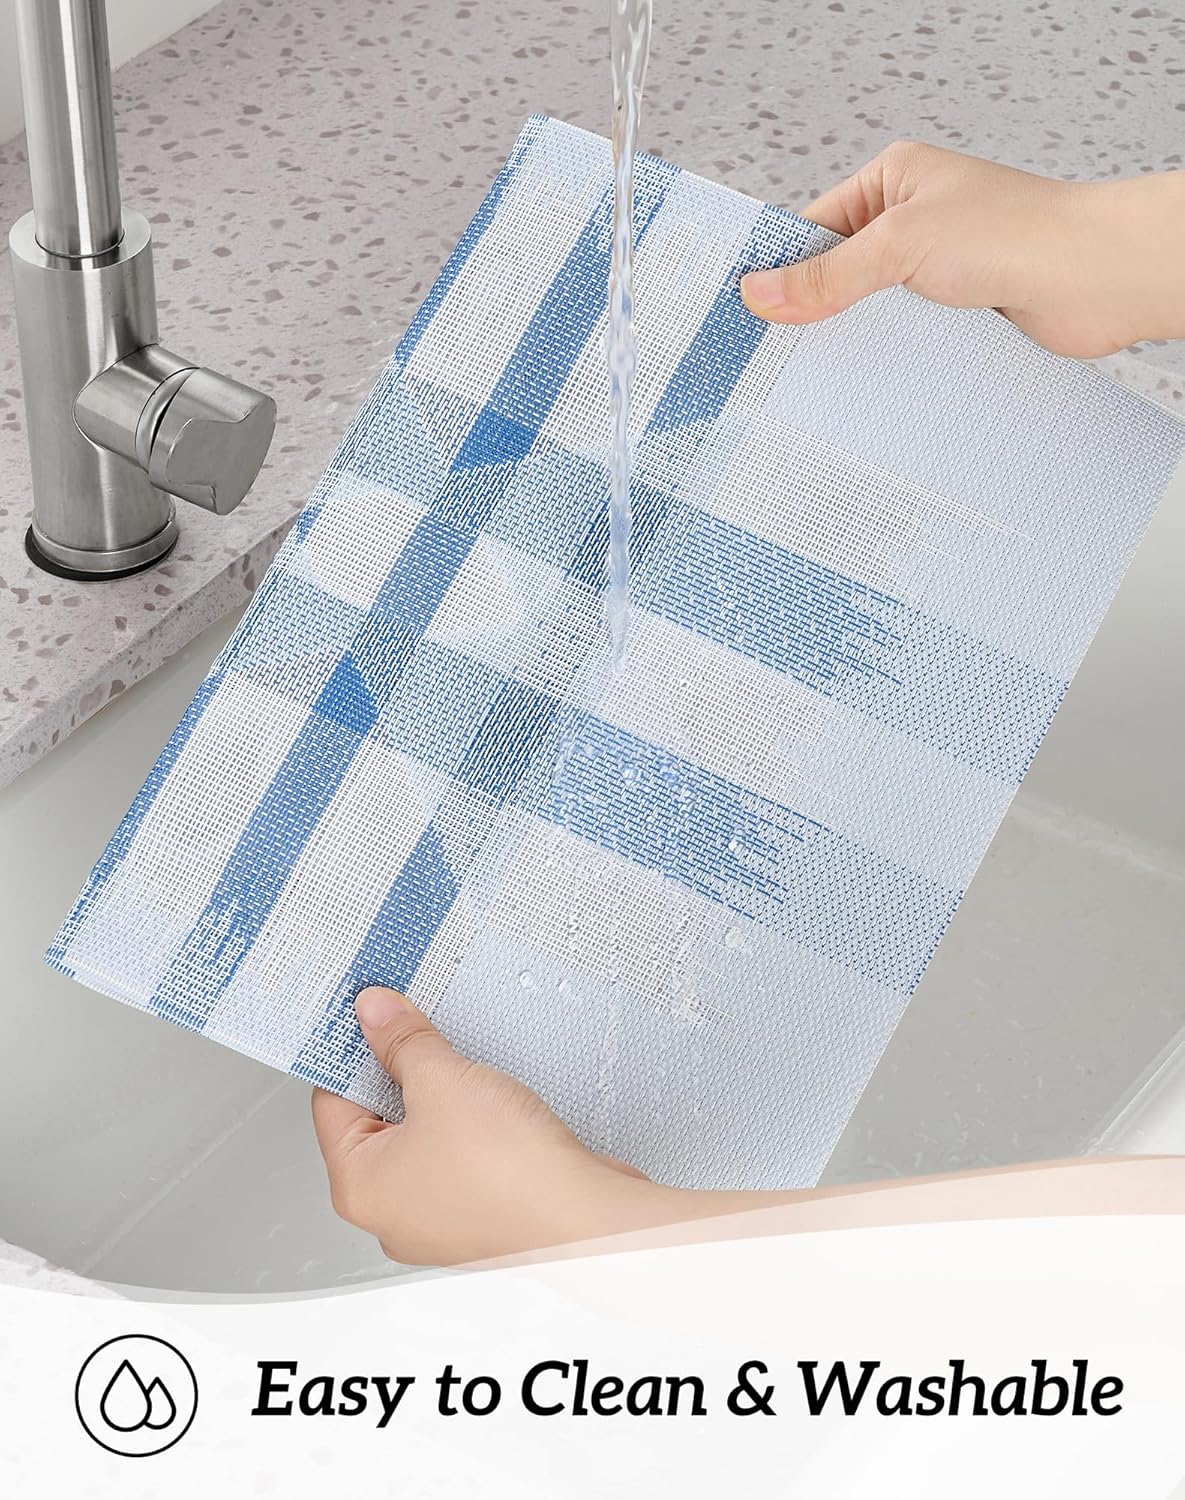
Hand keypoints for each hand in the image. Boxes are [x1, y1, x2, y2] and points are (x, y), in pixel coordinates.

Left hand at [311, 987, 655, 1265]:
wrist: (584, 1220)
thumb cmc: (509, 1176)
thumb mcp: (442, 1080)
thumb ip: (403, 1042)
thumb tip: (376, 1014)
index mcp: (359, 1188)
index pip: (332, 1101)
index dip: (351, 1050)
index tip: (371, 1013)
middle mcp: (392, 1212)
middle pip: (378, 1118)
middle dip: (401, 1071)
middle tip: (418, 1029)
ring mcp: (439, 1216)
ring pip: (425, 1135)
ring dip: (442, 1096)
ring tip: (462, 1067)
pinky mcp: (482, 1212)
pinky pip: (462, 1154)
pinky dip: (472, 1124)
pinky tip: (492, 1100)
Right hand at [740, 141, 1184, 356]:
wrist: (1095, 279)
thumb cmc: (1014, 235)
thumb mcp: (899, 246)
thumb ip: (828, 275)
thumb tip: (759, 293)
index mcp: (895, 181)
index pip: (815, 226)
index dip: (780, 269)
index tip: (744, 310)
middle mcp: (915, 221)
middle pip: (839, 273)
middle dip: (811, 312)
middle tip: (767, 354)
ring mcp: (938, 270)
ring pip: (871, 312)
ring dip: (852, 341)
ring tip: (808, 378)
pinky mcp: (959, 314)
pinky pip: (904, 339)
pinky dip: (886, 361)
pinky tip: (861, 387)